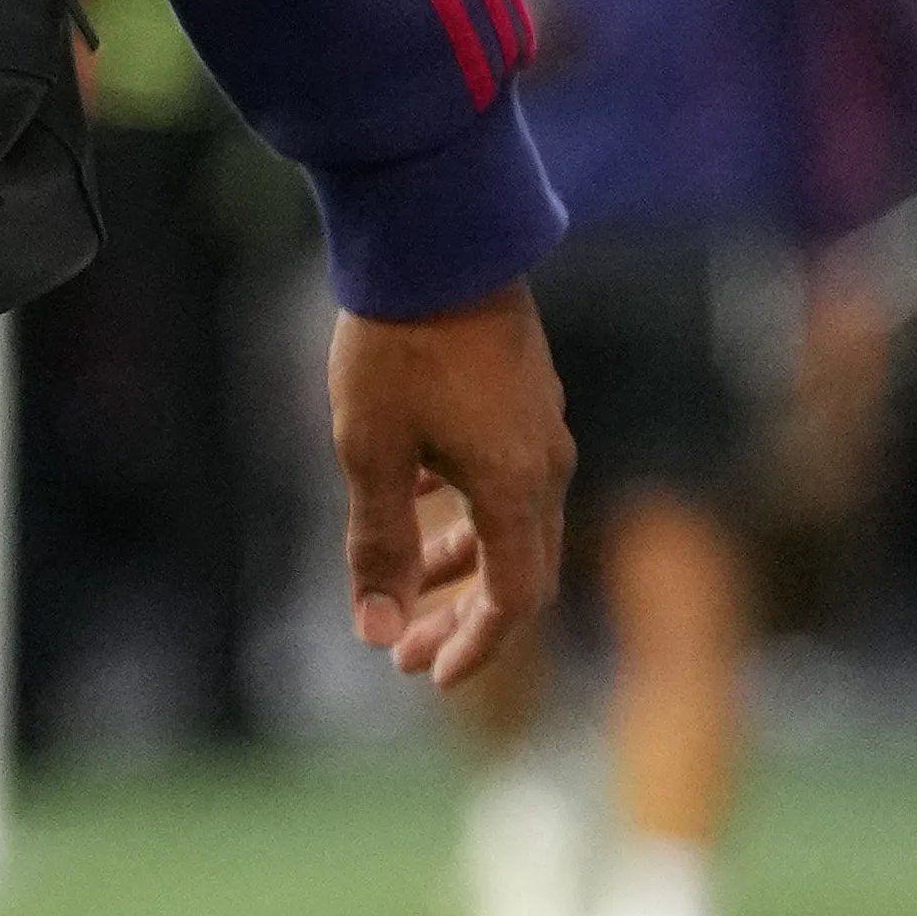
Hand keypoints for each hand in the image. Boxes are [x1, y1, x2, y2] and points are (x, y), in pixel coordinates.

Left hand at [331, 283, 569, 692]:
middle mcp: (545, 464)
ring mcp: (540, 427)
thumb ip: (378, 545)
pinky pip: (505, 479)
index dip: (475, 646)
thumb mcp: (371, 453)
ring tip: (407, 591)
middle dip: (464, 619)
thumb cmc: (400, 345)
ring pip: (510, 523)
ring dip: (460, 565)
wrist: (439, 240)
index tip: (429, 675)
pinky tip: (420, 505)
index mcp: (517, 488)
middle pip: (519, 568)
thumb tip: (377, 632)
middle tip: (408, 654)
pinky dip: (465, 513)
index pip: (514, 599)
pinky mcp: (524, 396)